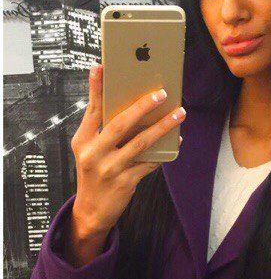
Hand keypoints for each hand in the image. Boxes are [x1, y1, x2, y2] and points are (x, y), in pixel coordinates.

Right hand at [70, 63, 185, 238]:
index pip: (92, 110)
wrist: (92, 210)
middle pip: (120, 124)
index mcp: (82, 141)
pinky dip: (165, 150)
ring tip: (180, 113)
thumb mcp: (90, 151)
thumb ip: (103, 131)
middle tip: (161, 93)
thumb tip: (130, 107)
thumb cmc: (95, 173)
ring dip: (163, 127)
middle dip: (142, 107)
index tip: (102, 67)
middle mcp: (93, 153)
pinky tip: (177, 140)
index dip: (97, 89)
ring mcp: (110, 169)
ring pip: (142, 143)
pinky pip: (151, 162)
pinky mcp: (125, 182)